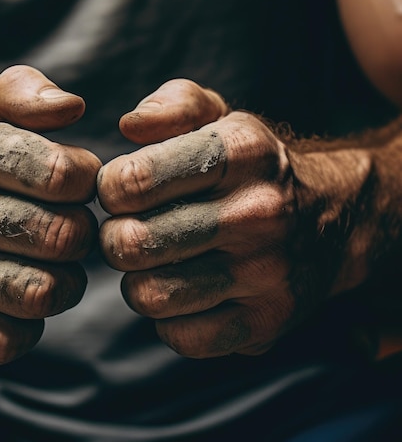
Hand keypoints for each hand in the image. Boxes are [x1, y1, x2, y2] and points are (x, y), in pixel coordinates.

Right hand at [0, 65, 101, 363]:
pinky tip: (26, 288)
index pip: (54, 172)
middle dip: (82, 228)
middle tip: (72, 219)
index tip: (76, 176)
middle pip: (57, 236)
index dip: (85, 177)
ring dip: (67, 279)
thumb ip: (29, 93)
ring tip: (56, 258)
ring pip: (38, 293)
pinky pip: (8, 340)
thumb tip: (72, 107)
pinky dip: (32, 323)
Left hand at [98, 80, 369, 357]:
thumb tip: (129, 127)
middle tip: (130, 228)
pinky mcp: (266, 323)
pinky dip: (167, 318)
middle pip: (132, 243)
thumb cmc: (250, 163)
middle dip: (115, 236)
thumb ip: (171, 105)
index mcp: (239, 152)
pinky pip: (180, 337)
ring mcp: (265, 274)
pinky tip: (182, 290)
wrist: (330, 218)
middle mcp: (257, 213)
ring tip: (154, 260)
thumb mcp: (218, 114)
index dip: (110, 188)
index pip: (134, 181)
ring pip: (149, 295)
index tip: (122, 190)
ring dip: (136, 279)